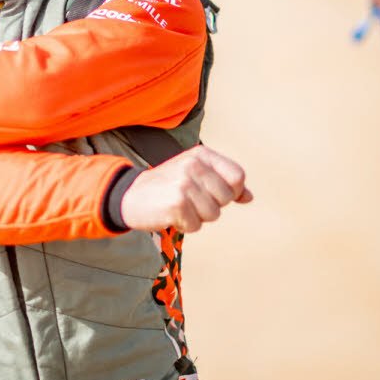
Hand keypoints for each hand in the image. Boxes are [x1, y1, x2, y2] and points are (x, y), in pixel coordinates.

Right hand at [120, 145, 251, 233]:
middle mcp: (193, 164)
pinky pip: (196, 225)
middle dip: (212, 206)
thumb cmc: (167, 187)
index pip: (238, 177)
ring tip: (179, 207)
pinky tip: (171, 215)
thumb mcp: (196, 176)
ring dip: (198, 217)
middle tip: (189, 200)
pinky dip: (185, 226)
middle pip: (227, 198)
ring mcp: (185, 183)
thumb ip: (224, 184)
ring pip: (213, 214)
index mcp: (201, 154)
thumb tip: (249, 197)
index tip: (212, 194)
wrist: (130, 196)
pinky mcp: (176, 203)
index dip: (231, 192)